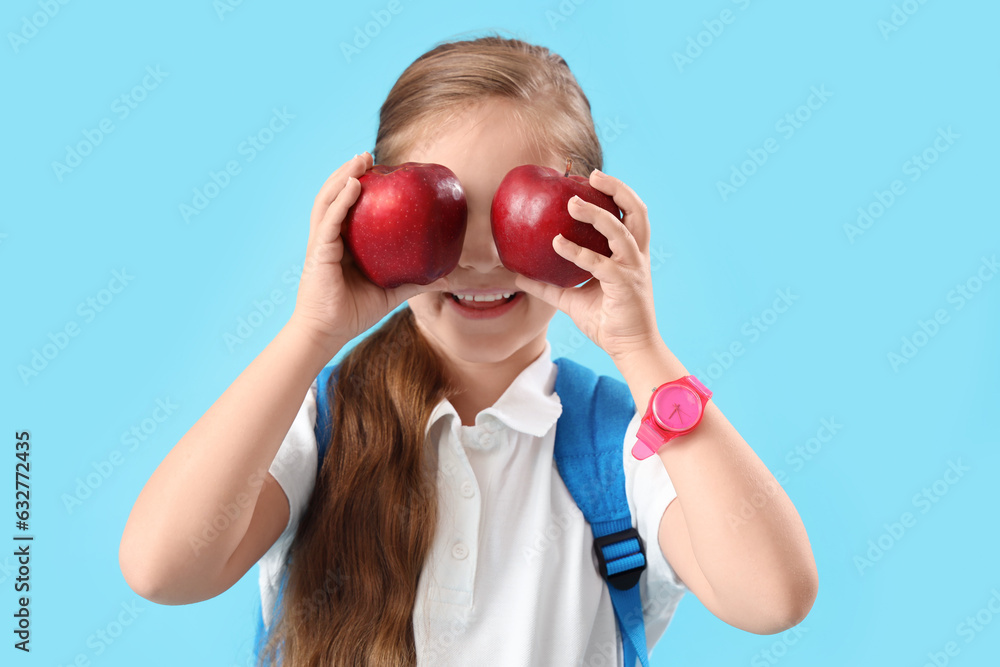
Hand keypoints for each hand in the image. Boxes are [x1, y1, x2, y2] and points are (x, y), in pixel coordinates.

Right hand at [289, 152, 447, 352]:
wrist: (329, 332)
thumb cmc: (354, 312)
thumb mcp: (393, 292)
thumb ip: (417, 281)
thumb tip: (449, 276)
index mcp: (342, 243)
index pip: (348, 207)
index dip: (358, 185)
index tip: (378, 169)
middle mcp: (329, 237)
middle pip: (335, 196)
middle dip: (348, 172)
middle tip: (368, 155)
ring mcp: (321, 243)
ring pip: (328, 200)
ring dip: (342, 177)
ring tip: (360, 160)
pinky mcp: (319, 252)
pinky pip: (329, 221)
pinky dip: (341, 202)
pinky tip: (354, 187)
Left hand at [512, 169, 661, 363]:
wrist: (630, 349)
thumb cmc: (608, 323)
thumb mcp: (572, 300)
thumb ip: (548, 286)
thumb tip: (517, 277)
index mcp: (630, 254)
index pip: (629, 214)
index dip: (616, 193)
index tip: (592, 179)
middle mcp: (636, 256)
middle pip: (637, 211)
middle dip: (617, 189)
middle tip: (591, 175)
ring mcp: (633, 269)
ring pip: (619, 230)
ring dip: (596, 213)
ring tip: (572, 202)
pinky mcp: (624, 284)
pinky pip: (599, 263)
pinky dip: (577, 251)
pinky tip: (557, 243)